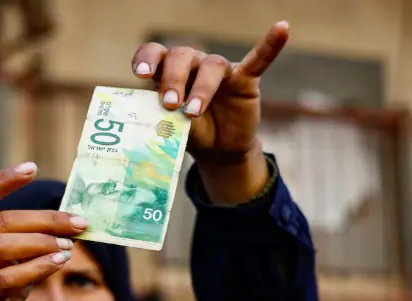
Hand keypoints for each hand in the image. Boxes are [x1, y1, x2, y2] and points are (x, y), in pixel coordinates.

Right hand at [0, 163, 86, 300]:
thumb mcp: (5, 259)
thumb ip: (24, 239)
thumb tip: (69, 223)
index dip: (2, 181)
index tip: (32, 167)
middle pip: (0, 222)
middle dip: (43, 219)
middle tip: (77, 222)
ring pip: (0, 247)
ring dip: (40, 243)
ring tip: (67, 245)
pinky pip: (6, 279)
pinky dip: (36, 268)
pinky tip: (58, 262)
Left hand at [132, 21, 289, 202]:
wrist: (217, 149)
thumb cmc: (189, 133)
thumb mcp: (172, 128)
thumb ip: (164, 120)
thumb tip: (152, 121)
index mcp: (167, 72)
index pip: (155, 54)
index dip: (147, 59)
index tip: (141, 74)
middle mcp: (192, 64)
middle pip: (181, 56)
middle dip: (173, 79)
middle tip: (170, 104)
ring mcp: (219, 71)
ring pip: (211, 66)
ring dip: (202, 88)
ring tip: (192, 112)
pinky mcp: (245, 79)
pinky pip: (259, 59)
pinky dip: (270, 45)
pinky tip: (282, 28)